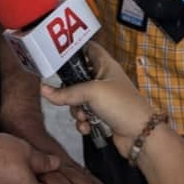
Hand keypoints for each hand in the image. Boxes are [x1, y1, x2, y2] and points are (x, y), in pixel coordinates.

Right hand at [41, 42, 154, 158]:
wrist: (141, 135)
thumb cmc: (119, 104)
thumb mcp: (91, 92)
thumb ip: (66, 93)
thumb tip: (42, 90)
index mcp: (105, 64)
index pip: (87, 48)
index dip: (74, 50)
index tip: (58, 59)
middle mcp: (103, 79)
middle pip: (77, 77)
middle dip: (69, 90)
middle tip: (68, 97)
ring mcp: (103, 98)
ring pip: (78, 99)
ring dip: (76, 110)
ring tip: (82, 117)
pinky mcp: (102, 116)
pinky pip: (84, 115)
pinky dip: (82, 122)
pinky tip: (86, 128)